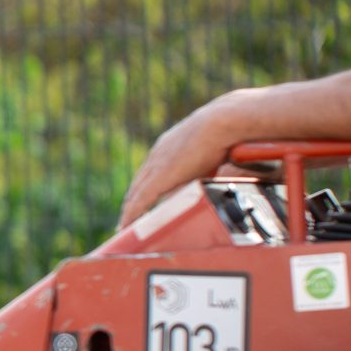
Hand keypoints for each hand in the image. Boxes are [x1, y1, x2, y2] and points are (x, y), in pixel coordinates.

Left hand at [118, 99, 239, 229]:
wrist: (223, 122)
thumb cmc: (224, 134)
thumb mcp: (208, 154)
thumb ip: (201, 169)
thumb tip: (207, 183)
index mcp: (166, 148)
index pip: (148, 174)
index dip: (142, 191)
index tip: (139, 204)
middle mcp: (156, 155)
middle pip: (137, 185)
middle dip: (132, 204)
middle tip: (128, 221)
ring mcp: (156, 165)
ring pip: (135, 194)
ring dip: (130, 212)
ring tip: (126, 228)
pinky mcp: (160, 176)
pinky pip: (140, 200)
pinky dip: (132, 214)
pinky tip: (127, 226)